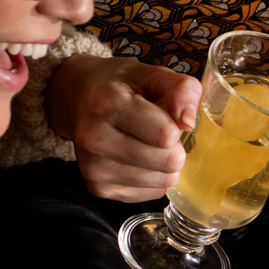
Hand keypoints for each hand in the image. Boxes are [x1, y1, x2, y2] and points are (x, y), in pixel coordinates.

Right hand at [46, 56, 200, 200]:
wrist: (79, 99)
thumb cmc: (121, 85)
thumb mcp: (152, 74)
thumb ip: (180, 89)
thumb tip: (189, 121)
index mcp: (105, 101)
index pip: (166, 134)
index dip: (176, 124)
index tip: (162, 112)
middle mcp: (92, 138)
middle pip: (168, 161)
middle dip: (173, 146)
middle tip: (156, 129)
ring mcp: (92, 168)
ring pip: (163, 180)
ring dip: (164, 163)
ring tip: (143, 141)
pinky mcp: (98, 190)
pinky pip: (152, 193)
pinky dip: (153, 177)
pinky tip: (135, 157)